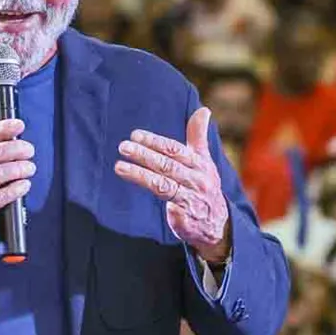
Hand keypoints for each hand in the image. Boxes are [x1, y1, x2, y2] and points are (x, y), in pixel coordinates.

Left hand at [114, 108, 229, 261]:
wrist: (217, 224)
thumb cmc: (204, 186)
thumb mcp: (204, 161)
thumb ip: (198, 136)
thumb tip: (203, 110)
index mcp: (200, 164)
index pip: (175, 150)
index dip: (154, 141)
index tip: (135, 135)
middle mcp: (197, 179)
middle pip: (167, 165)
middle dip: (143, 154)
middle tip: (123, 146)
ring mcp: (191, 198)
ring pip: (162, 183)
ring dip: (139, 174)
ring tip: (119, 166)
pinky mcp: (184, 216)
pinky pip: (167, 203)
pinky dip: (153, 194)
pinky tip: (136, 187)